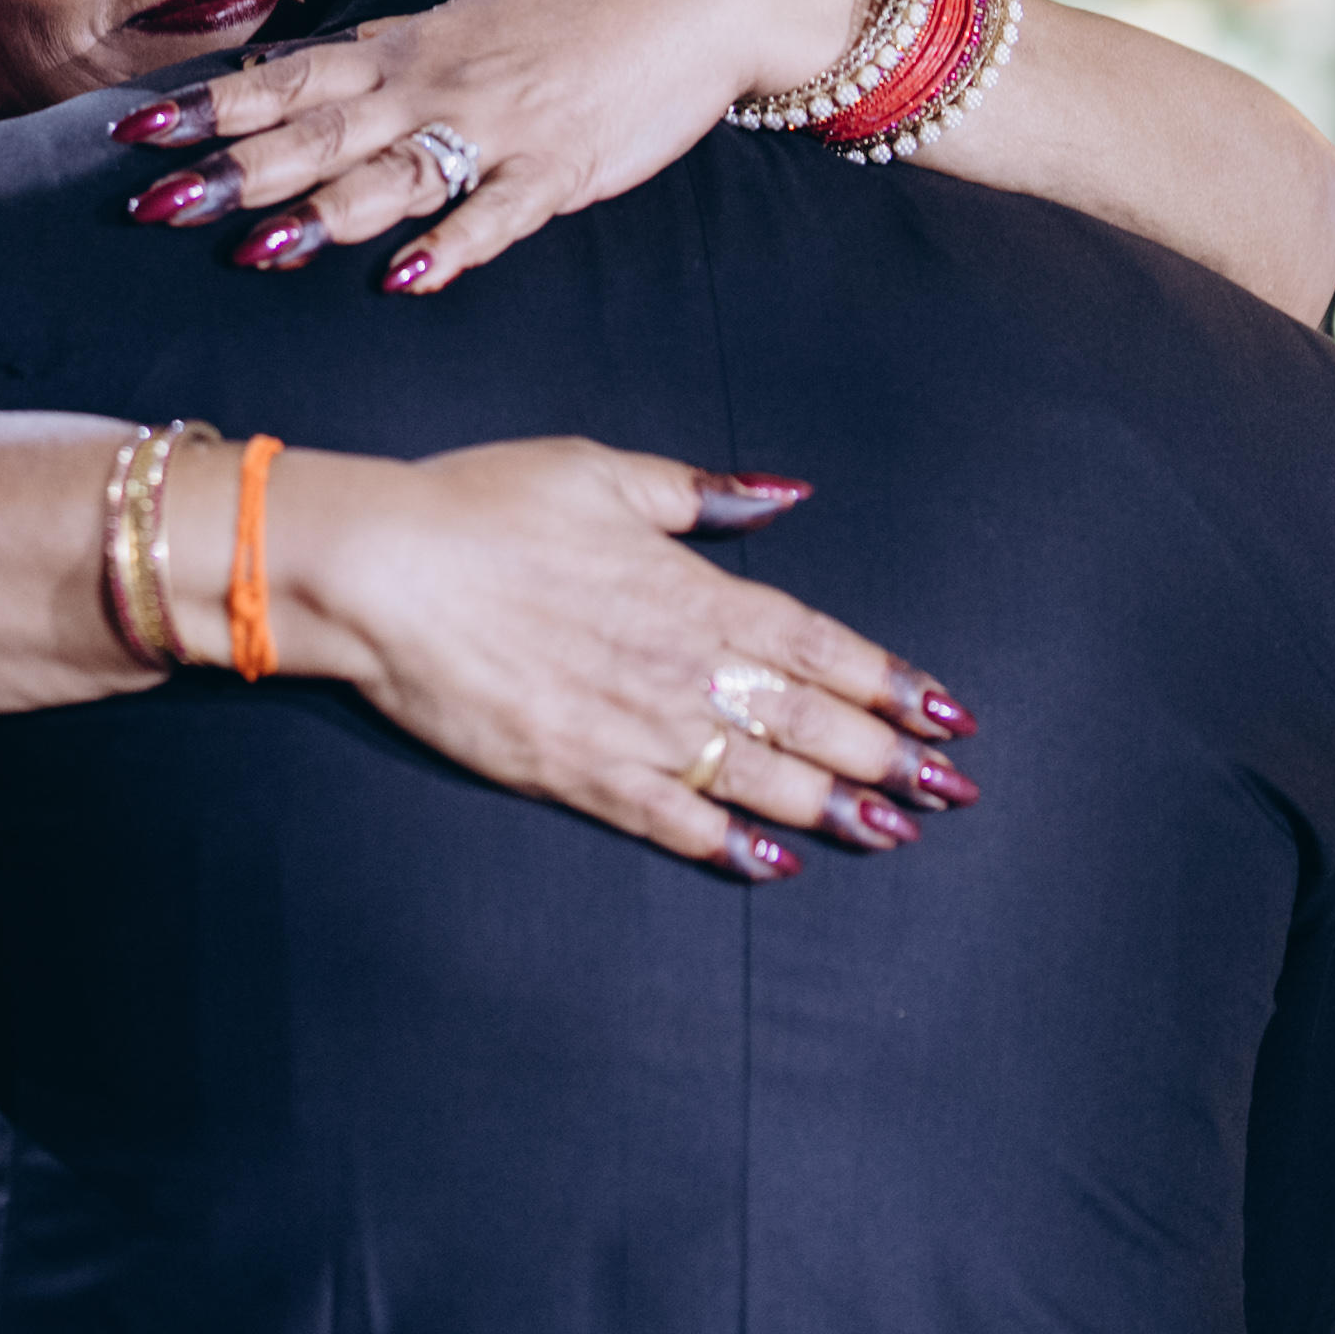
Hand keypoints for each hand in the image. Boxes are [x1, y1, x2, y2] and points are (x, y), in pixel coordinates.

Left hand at [111, 0, 876, 290]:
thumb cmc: (578, 12)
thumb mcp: (467, 19)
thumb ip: (390, 55)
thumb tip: (307, 72)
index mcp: (408, 48)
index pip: (287, 76)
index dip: (208, 106)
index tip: (132, 131)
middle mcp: (436, 83)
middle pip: (318, 129)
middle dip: (232, 169)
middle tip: (151, 206)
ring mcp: (497, 125)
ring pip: (393, 171)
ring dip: (323, 211)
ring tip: (256, 250)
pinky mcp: (561, 167)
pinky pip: (497, 211)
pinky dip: (451, 245)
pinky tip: (407, 279)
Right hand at [261, 441, 976, 879]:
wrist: (382, 570)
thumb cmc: (484, 505)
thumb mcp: (603, 470)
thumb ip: (702, 494)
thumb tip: (784, 494)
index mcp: (691, 587)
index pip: (818, 643)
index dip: (889, 682)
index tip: (947, 713)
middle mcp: (678, 664)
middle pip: (808, 719)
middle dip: (887, 757)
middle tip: (951, 791)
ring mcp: (631, 726)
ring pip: (757, 776)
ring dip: (834, 806)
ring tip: (895, 833)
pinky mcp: (577, 773)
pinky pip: (670, 818)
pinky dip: (728, 842)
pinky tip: (776, 862)